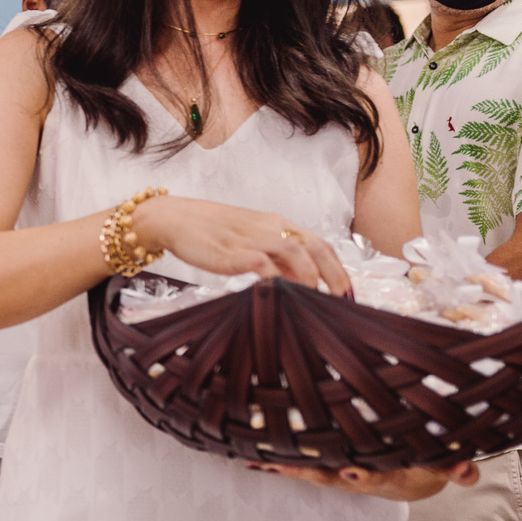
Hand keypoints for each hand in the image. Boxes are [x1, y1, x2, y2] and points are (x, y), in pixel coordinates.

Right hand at [134, 196, 351, 295]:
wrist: (173, 219)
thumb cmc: (211, 232)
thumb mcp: (249, 240)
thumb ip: (274, 257)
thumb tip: (300, 281)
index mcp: (276, 223)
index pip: (319, 243)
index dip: (338, 268)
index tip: (347, 292)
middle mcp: (269, 227)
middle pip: (314, 246)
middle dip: (334, 275)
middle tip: (342, 301)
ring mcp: (250, 238)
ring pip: (293, 251)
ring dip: (309, 277)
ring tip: (313, 300)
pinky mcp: (230, 251)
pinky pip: (260, 262)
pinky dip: (274, 277)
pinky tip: (278, 294)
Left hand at [249, 460, 478, 501]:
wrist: (414, 480)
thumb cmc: (426, 467)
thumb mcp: (445, 468)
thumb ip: (456, 467)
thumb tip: (468, 470)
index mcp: (385, 476)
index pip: (374, 476)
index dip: (364, 474)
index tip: (352, 470)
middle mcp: (357, 477)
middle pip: (332, 476)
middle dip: (309, 471)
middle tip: (283, 466)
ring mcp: (340, 474)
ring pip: (311, 472)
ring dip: (285, 468)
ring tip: (258, 462)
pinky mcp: (329, 468)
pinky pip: (301, 466)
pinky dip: (278, 463)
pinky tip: (253, 459)